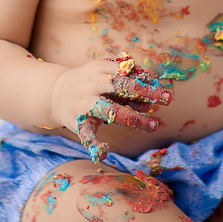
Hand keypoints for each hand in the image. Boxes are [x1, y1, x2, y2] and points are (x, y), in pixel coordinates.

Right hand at [51, 56, 171, 162]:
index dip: (145, 80)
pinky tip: (105, 153)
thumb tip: (152, 80)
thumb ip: (125, 72)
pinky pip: (87, 136)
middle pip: (121, 87)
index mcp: (99, 69)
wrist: (55, 93)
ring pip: (111, 112)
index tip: (162, 88)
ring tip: (153, 125)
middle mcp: (92, 85)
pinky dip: (95, 146)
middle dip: (145, 93)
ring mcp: (84, 105)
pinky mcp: (78, 123)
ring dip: (134, 118)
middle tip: (167, 99)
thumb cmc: (89, 80)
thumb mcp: (103, 69)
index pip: (126, 73)